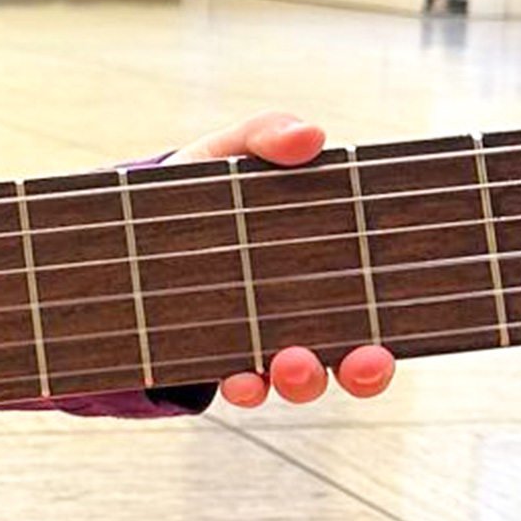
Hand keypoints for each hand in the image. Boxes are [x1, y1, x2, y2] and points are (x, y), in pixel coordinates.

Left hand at [164, 110, 397, 407]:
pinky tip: (239, 379)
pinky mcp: (213, 354)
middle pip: (351, 356)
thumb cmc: (196, 184)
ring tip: (293, 365)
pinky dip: (245, 386)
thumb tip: (312, 133)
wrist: (125, 217)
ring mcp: (258, 338)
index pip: (374, 304)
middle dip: (364, 370)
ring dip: (305, 379)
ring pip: (299, 377)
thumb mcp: (225, 153)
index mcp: (321, 263)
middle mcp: (300, 312)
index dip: (394, 325)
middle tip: (362, 362)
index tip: (393, 339)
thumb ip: (263, 136)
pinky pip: (238, 383)